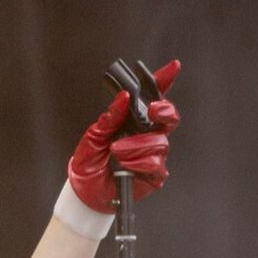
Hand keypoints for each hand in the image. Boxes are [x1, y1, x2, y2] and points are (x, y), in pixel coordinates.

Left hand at [67, 60, 181, 212]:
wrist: (84, 191)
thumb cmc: (88, 162)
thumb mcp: (93, 136)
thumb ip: (110, 117)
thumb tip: (124, 97)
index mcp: (133, 122)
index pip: (152, 99)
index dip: (164, 82)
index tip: (173, 67)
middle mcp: (147, 136)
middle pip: (169, 117)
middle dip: (164, 110)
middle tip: (152, 110)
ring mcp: (153, 154)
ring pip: (159, 142)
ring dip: (136, 145)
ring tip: (116, 151)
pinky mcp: (154, 174)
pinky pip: (156, 163)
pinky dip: (138, 162)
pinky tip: (125, 165)